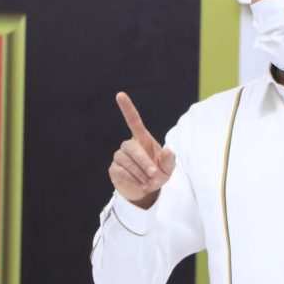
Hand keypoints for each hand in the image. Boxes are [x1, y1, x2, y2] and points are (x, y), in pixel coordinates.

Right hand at [108, 92, 175, 208]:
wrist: (146, 189)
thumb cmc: (158, 173)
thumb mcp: (168, 168)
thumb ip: (169, 160)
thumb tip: (168, 151)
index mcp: (143, 139)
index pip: (133, 120)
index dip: (127, 108)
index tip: (120, 95)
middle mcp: (129, 145)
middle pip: (132, 148)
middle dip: (144, 162)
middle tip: (154, 175)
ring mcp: (120, 156)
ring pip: (126, 161)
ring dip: (140, 174)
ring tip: (149, 182)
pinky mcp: (114, 168)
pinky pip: (121, 172)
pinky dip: (133, 180)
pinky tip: (140, 184)